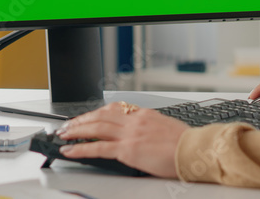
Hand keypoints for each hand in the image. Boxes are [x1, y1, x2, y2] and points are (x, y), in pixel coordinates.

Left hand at [57, 102, 189, 177]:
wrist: (195, 150)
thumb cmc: (187, 144)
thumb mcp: (167, 128)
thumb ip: (151, 129)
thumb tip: (144, 136)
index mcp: (145, 114)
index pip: (114, 109)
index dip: (97, 113)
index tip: (88, 116)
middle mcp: (135, 120)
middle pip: (100, 115)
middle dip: (81, 120)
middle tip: (67, 124)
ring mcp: (130, 134)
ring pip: (96, 127)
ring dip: (76, 130)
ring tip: (64, 134)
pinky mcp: (128, 149)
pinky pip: (98, 147)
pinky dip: (81, 148)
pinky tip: (71, 150)